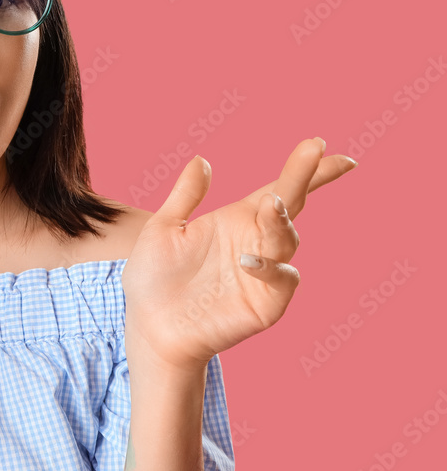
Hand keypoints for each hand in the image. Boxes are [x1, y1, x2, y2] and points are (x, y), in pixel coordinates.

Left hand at [121, 137, 357, 372]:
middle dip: (304, 178)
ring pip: (288, 240)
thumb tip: (201, 160)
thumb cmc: (154, 279)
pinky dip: (271, 268)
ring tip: (271, 204)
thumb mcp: (163, 229)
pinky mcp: (265, 303)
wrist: (148, 326)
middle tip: (315, 151)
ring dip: (282, 221)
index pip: (278, 189)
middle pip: (290, 205)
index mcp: (236, 221)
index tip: (322, 144)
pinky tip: (248, 259)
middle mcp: (256, 243)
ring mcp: (264, 274)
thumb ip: (185, 196)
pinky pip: (282, 280)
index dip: (305, 169)